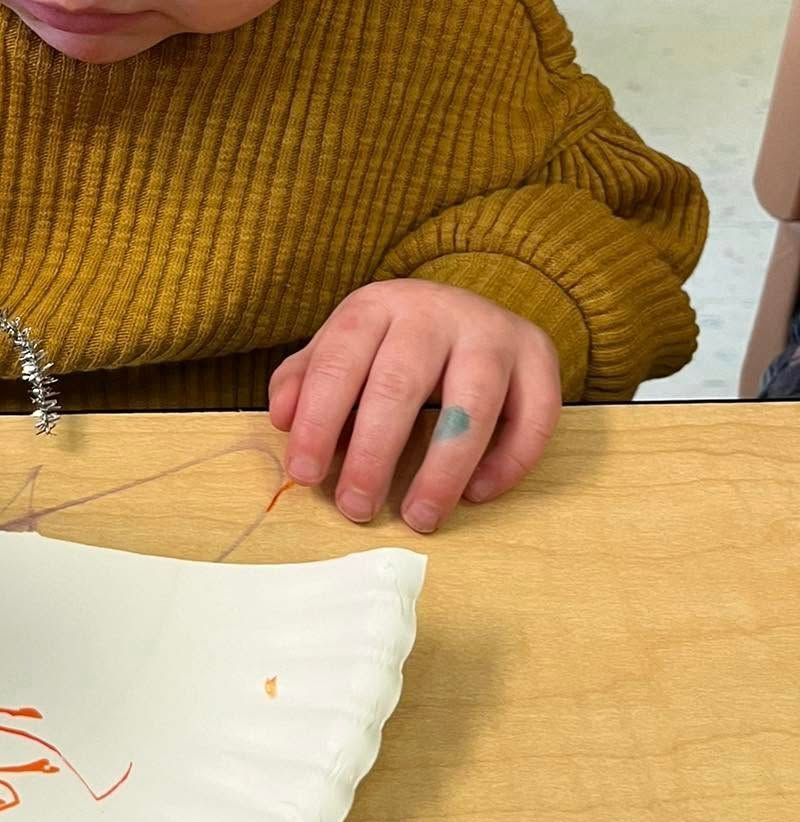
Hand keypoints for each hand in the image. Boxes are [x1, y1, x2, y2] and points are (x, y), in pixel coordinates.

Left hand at [270, 280, 561, 533]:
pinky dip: (507, 462)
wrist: (464, 305)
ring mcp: (494, 330)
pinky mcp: (539, 355)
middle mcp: (436, 311)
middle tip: (356, 507)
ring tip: (419, 516)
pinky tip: (475, 494)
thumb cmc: (390, 343)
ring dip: (443, 468)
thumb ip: (305, 381)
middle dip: (374, 454)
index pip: (339, 363)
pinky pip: (534, 416)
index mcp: (377, 306)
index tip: (305, 475)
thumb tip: (283, 419)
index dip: (319, 422)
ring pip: (474, 403)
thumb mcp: (341, 349)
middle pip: (401, 384)